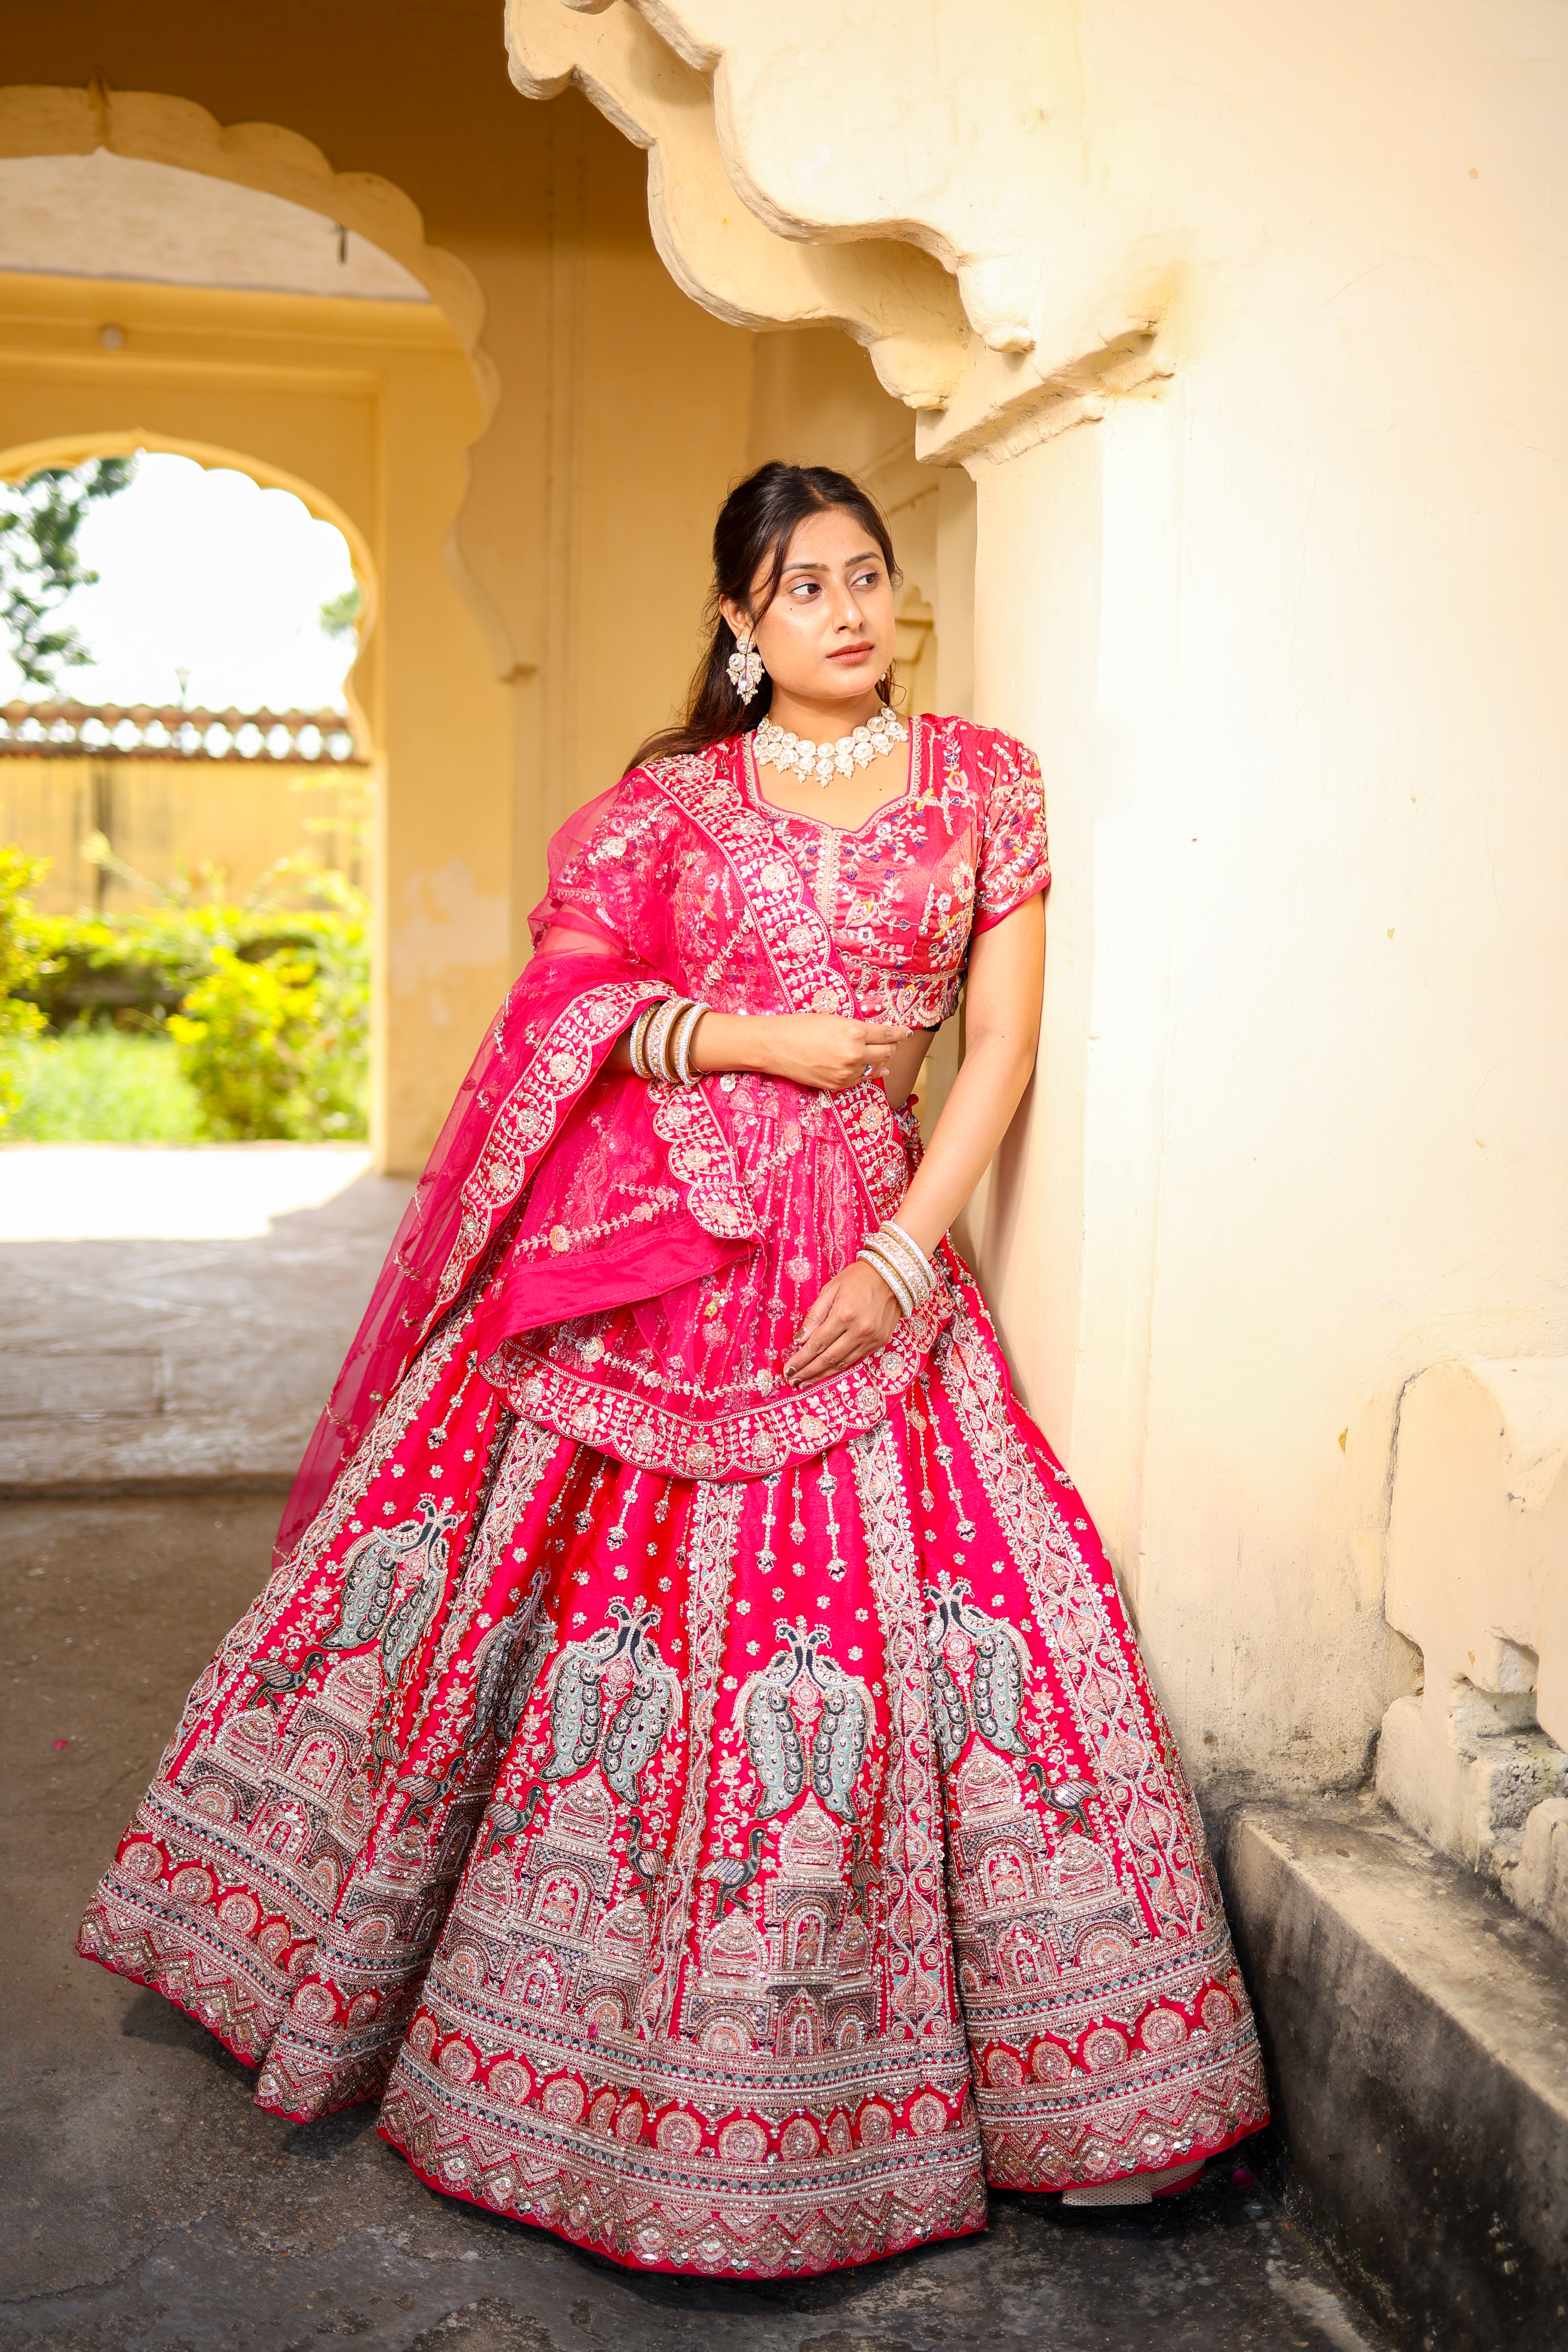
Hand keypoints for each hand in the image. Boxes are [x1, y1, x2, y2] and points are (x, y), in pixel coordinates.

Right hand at [753, 1014, 908, 1093]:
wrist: (775, 1046)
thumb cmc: (800, 1026)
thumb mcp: (833, 1019)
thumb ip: (857, 1029)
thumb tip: (877, 1037)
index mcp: (855, 1032)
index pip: (887, 1034)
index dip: (900, 1033)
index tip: (906, 1032)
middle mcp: (855, 1054)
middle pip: (887, 1053)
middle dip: (892, 1046)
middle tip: (893, 1042)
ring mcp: (847, 1072)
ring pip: (876, 1068)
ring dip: (881, 1061)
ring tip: (881, 1054)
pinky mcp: (837, 1085)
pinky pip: (861, 1080)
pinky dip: (869, 1073)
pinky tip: (873, 1069)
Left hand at [785, 1259, 901, 1387]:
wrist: (892, 1276)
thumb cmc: (858, 1279)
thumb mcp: (830, 1289)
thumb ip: (814, 1315)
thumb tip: (800, 1340)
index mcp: (844, 1314)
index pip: (817, 1344)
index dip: (801, 1359)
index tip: (789, 1369)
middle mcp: (859, 1330)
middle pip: (828, 1358)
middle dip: (808, 1371)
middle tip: (793, 1381)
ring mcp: (872, 1338)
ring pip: (842, 1364)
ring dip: (822, 1375)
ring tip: (806, 1382)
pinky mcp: (880, 1342)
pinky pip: (856, 1360)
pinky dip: (840, 1368)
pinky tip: (827, 1372)